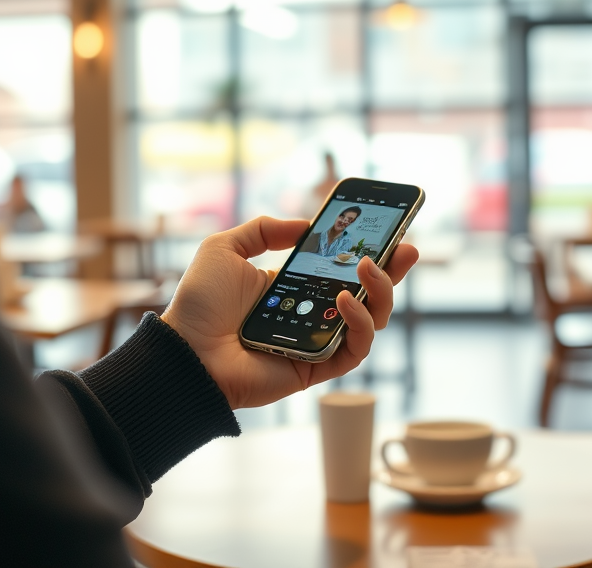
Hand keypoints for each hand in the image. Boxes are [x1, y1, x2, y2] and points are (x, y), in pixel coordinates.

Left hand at [161, 217, 418, 409]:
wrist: (186, 351)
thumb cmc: (200, 303)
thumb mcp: (226, 248)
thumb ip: (265, 229)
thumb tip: (305, 225)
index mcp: (295, 286)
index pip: (342, 267)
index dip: (370, 251)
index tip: (389, 230)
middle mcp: (312, 313)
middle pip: (369, 294)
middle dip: (393, 271)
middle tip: (406, 248)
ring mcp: (318, 341)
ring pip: (373, 321)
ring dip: (380, 292)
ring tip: (367, 268)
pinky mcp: (318, 367)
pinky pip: (355, 349)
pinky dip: (359, 323)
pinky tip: (344, 299)